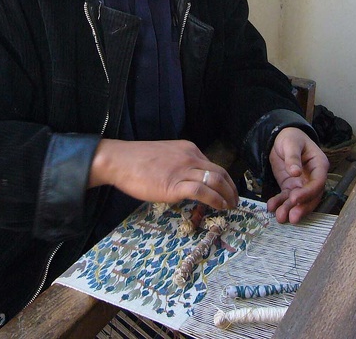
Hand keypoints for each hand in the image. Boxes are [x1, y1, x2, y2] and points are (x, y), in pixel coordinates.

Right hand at [89, 139, 237, 209]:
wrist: (120, 160)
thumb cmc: (137, 161)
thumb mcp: (165, 156)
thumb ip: (179, 164)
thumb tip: (187, 180)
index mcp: (188, 149)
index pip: (213, 164)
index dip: (224, 179)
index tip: (227, 190)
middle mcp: (190, 157)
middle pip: (220, 172)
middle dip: (231, 188)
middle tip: (235, 200)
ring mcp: (183, 170)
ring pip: (215, 180)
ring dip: (227, 195)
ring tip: (230, 206)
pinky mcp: (175, 185)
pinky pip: (202, 191)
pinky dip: (215, 200)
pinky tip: (219, 206)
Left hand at [266, 127, 328, 223]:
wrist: (281, 137)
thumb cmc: (291, 137)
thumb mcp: (291, 143)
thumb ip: (293, 157)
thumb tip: (295, 172)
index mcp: (319, 165)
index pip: (318, 183)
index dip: (308, 193)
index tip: (295, 198)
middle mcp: (313, 177)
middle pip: (311, 196)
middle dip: (302, 208)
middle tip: (292, 217)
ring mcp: (302, 183)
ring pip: (299, 201)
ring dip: (290, 209)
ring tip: (280, 217)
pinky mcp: (291, 186)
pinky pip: (286, 197)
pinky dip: (279, 203)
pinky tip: (271, 207)